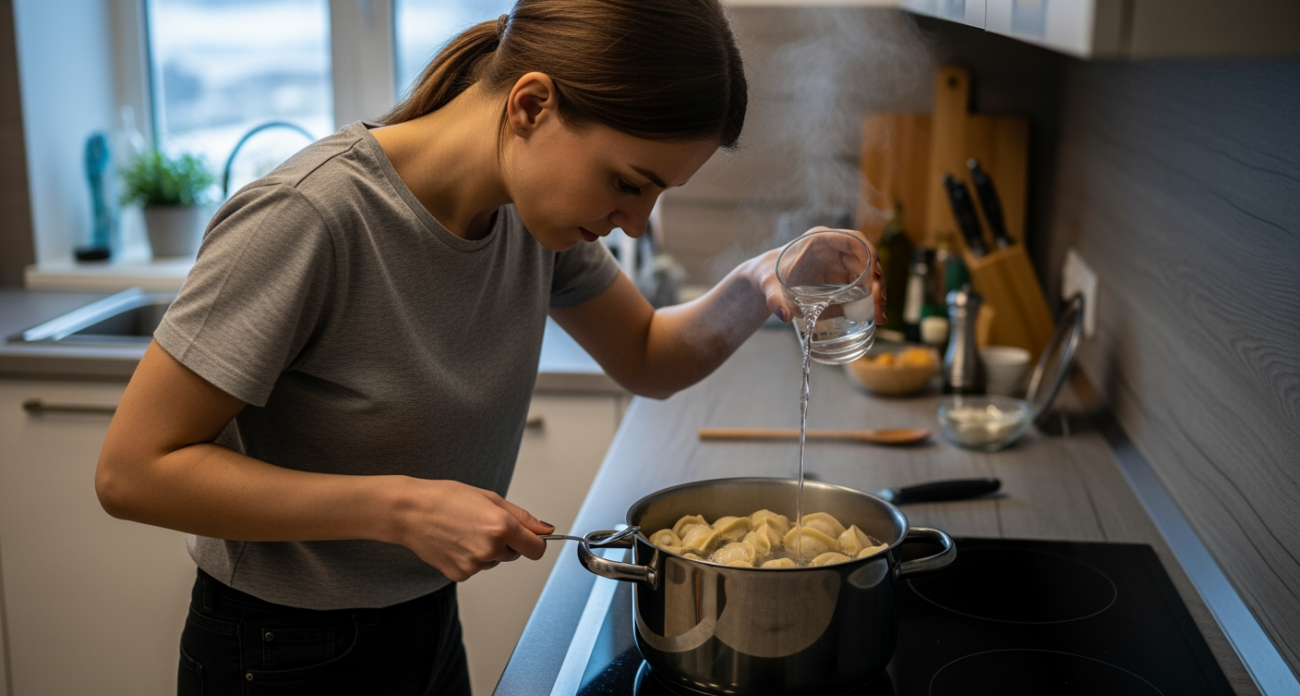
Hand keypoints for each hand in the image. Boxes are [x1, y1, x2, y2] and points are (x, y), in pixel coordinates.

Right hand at [391, 479, 554, 581]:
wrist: (409, 512)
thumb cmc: (445, 499)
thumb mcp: (490, 498)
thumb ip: (522, 517)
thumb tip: (545, 530)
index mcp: (501, 526)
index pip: (537, 549)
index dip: (536, 542)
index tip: (530, 538)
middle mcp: (490, 548)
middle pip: (515, 554)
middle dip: (506, 542)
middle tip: (482, 523)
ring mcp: (474, 564)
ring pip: (494, 561)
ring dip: (487, 550)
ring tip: (464, 530)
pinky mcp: (460, 575)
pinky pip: (477, 568)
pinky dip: (470, 558)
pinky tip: (455, 542)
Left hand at [747, 226, 885, 325]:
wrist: (767, 279)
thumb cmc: (768, 275)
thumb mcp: (768, 286)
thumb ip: (773, 299)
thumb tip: (783, 316)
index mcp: (819, 239)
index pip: (853, 239)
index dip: (869, 255)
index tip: (874, 276)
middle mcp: (834, 249)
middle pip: (866, 258)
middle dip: (876, 280)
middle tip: (880, 303)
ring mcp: (840, 263)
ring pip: (867, 273)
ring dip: (876, 292)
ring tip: (880, 315)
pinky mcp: (841, 277)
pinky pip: (861, 285)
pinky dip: (869, 299)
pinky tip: (874, 315)